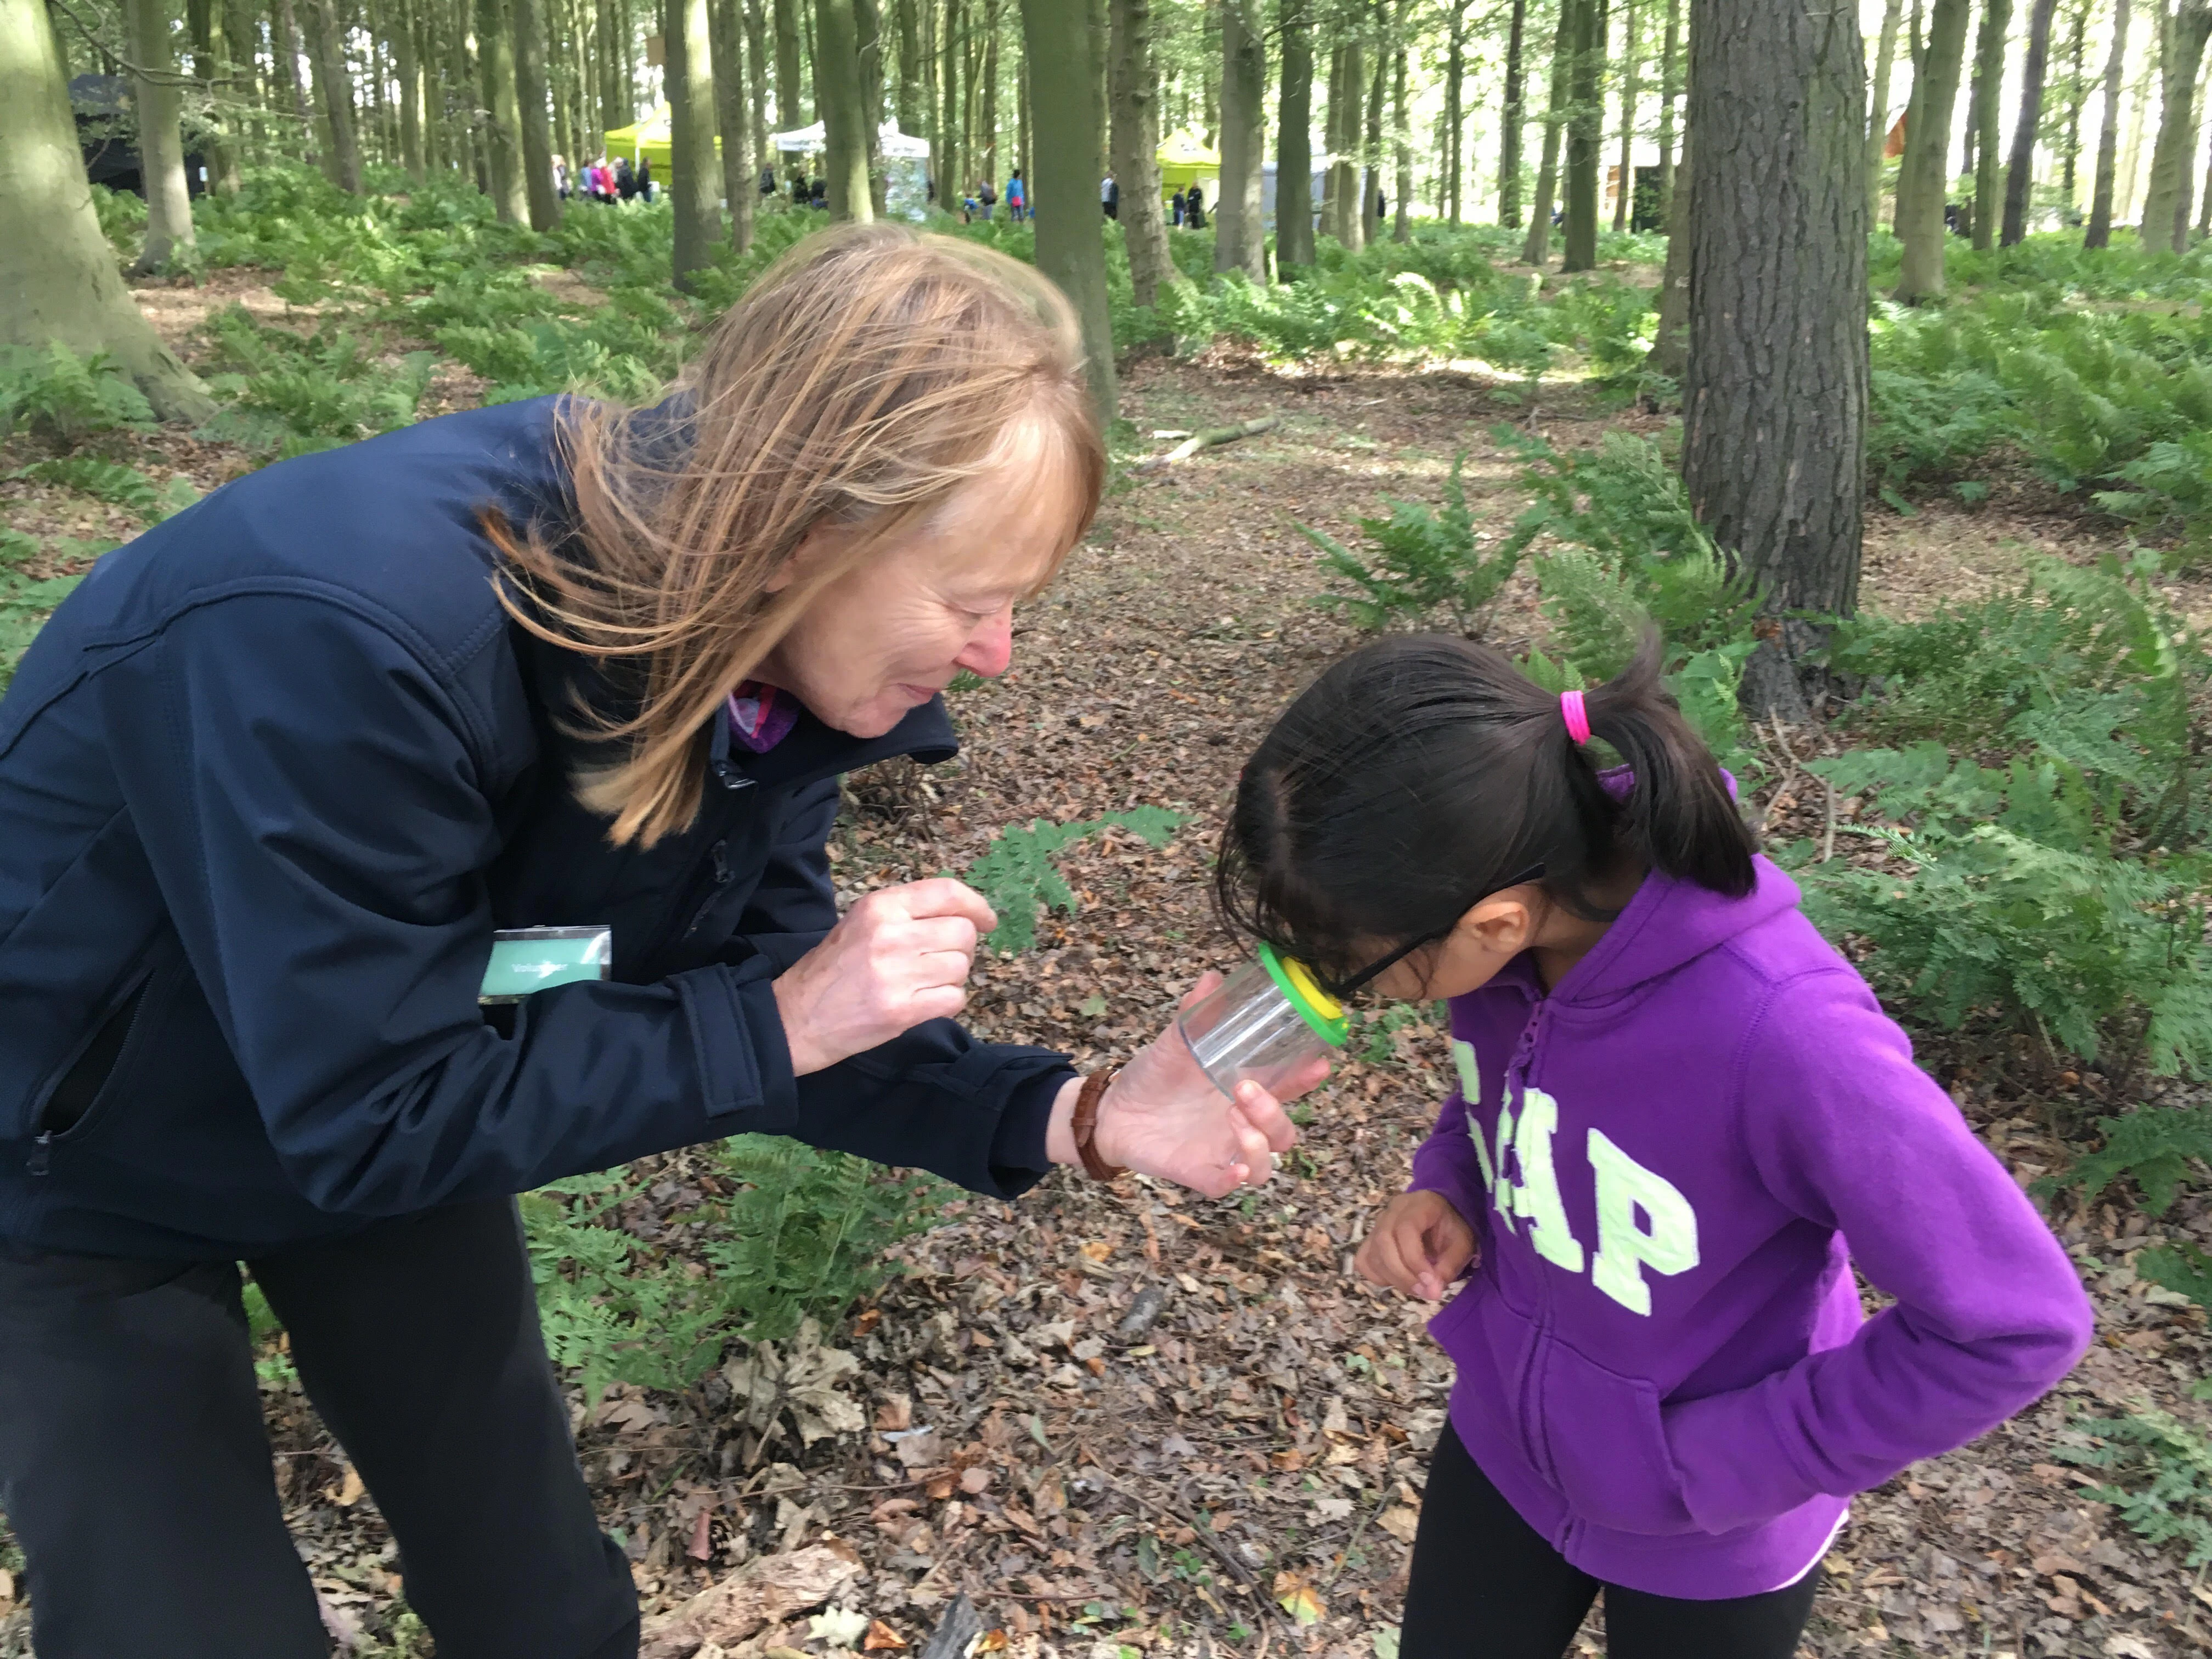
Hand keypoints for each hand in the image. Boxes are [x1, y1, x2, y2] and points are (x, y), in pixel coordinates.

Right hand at [772, 879, 995, 1075]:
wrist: (796, 1019)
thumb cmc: (832, 969)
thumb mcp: (861, 923)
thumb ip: (907, 914)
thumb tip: (965, 915)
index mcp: (880, 906)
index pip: (947, 892)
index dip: (977, 906)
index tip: (987, 920)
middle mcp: (890, 935)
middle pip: (963, 932)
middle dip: (962, 948)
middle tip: (940, 960)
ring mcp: (896, 974)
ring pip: (961, 967)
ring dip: (952, 977)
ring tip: (923, 982)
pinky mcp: (901, 1011)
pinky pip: (954, 999)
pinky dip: (947, 1002)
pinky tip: (923, 1002)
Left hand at [1051, 972, 1328, 1198]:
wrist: (1112, 1110)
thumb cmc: (1152, 1077)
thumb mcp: (1174, 1043)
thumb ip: (1194, 1015)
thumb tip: (1212, 977)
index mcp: (1245, 1090)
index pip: (1289, 1089)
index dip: (1307, 1080)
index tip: (1318, 1064)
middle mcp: (1241, 1125)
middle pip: (1284, 1133)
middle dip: (1276, 1114)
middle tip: (1245, 1089)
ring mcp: (1222, 1151)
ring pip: (1265, 1165)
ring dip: (1259, 1145)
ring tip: (1234, 1119)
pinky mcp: (1198, 1172)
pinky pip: (1227, 1187)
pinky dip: (1234, 1179)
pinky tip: (1233, 1168)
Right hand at [1356, 1190, 1476, 1300]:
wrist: (1442, 1216)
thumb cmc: (1452, 1228)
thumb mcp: (1462, 1244)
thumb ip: (1449, 1266)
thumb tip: (1432, 1291)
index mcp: (1419, 1204)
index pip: (1405, 1229)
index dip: (1414, 1259)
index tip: (1430, 1283)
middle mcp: (1392, 1210)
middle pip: (1383, 1241)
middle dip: (1402, 1273)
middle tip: (1423, 1292)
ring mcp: (1378, 1224)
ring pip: (1372, 1253)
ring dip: (1392, 1278)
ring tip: (1416, 1289)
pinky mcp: (1370, 1239)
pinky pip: (1364, 1260)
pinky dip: (1377, 1276)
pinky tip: (1397, 1279)